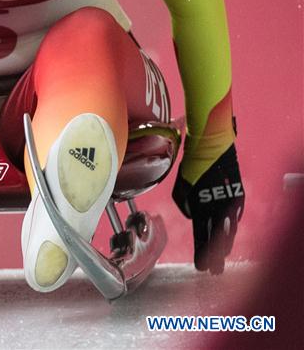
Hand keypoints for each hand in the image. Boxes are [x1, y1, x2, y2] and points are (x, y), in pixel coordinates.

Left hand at [172, 144, 244, 273]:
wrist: (212, 147)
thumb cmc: (191, 167)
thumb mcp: (181, 188)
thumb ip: (185, 206)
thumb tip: (192, 216)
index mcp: (201, 209)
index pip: (201, 239)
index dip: (201, 255)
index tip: (201, 268)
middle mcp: (217, 210)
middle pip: (218, 241)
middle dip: (215, 257)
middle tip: (214, 271)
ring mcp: (230, 204)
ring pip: (229, 231)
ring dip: (225, 244)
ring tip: (222, 255)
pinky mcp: (238, 197)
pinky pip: (234, 217)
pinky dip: (230, 225)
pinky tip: (228, 233)